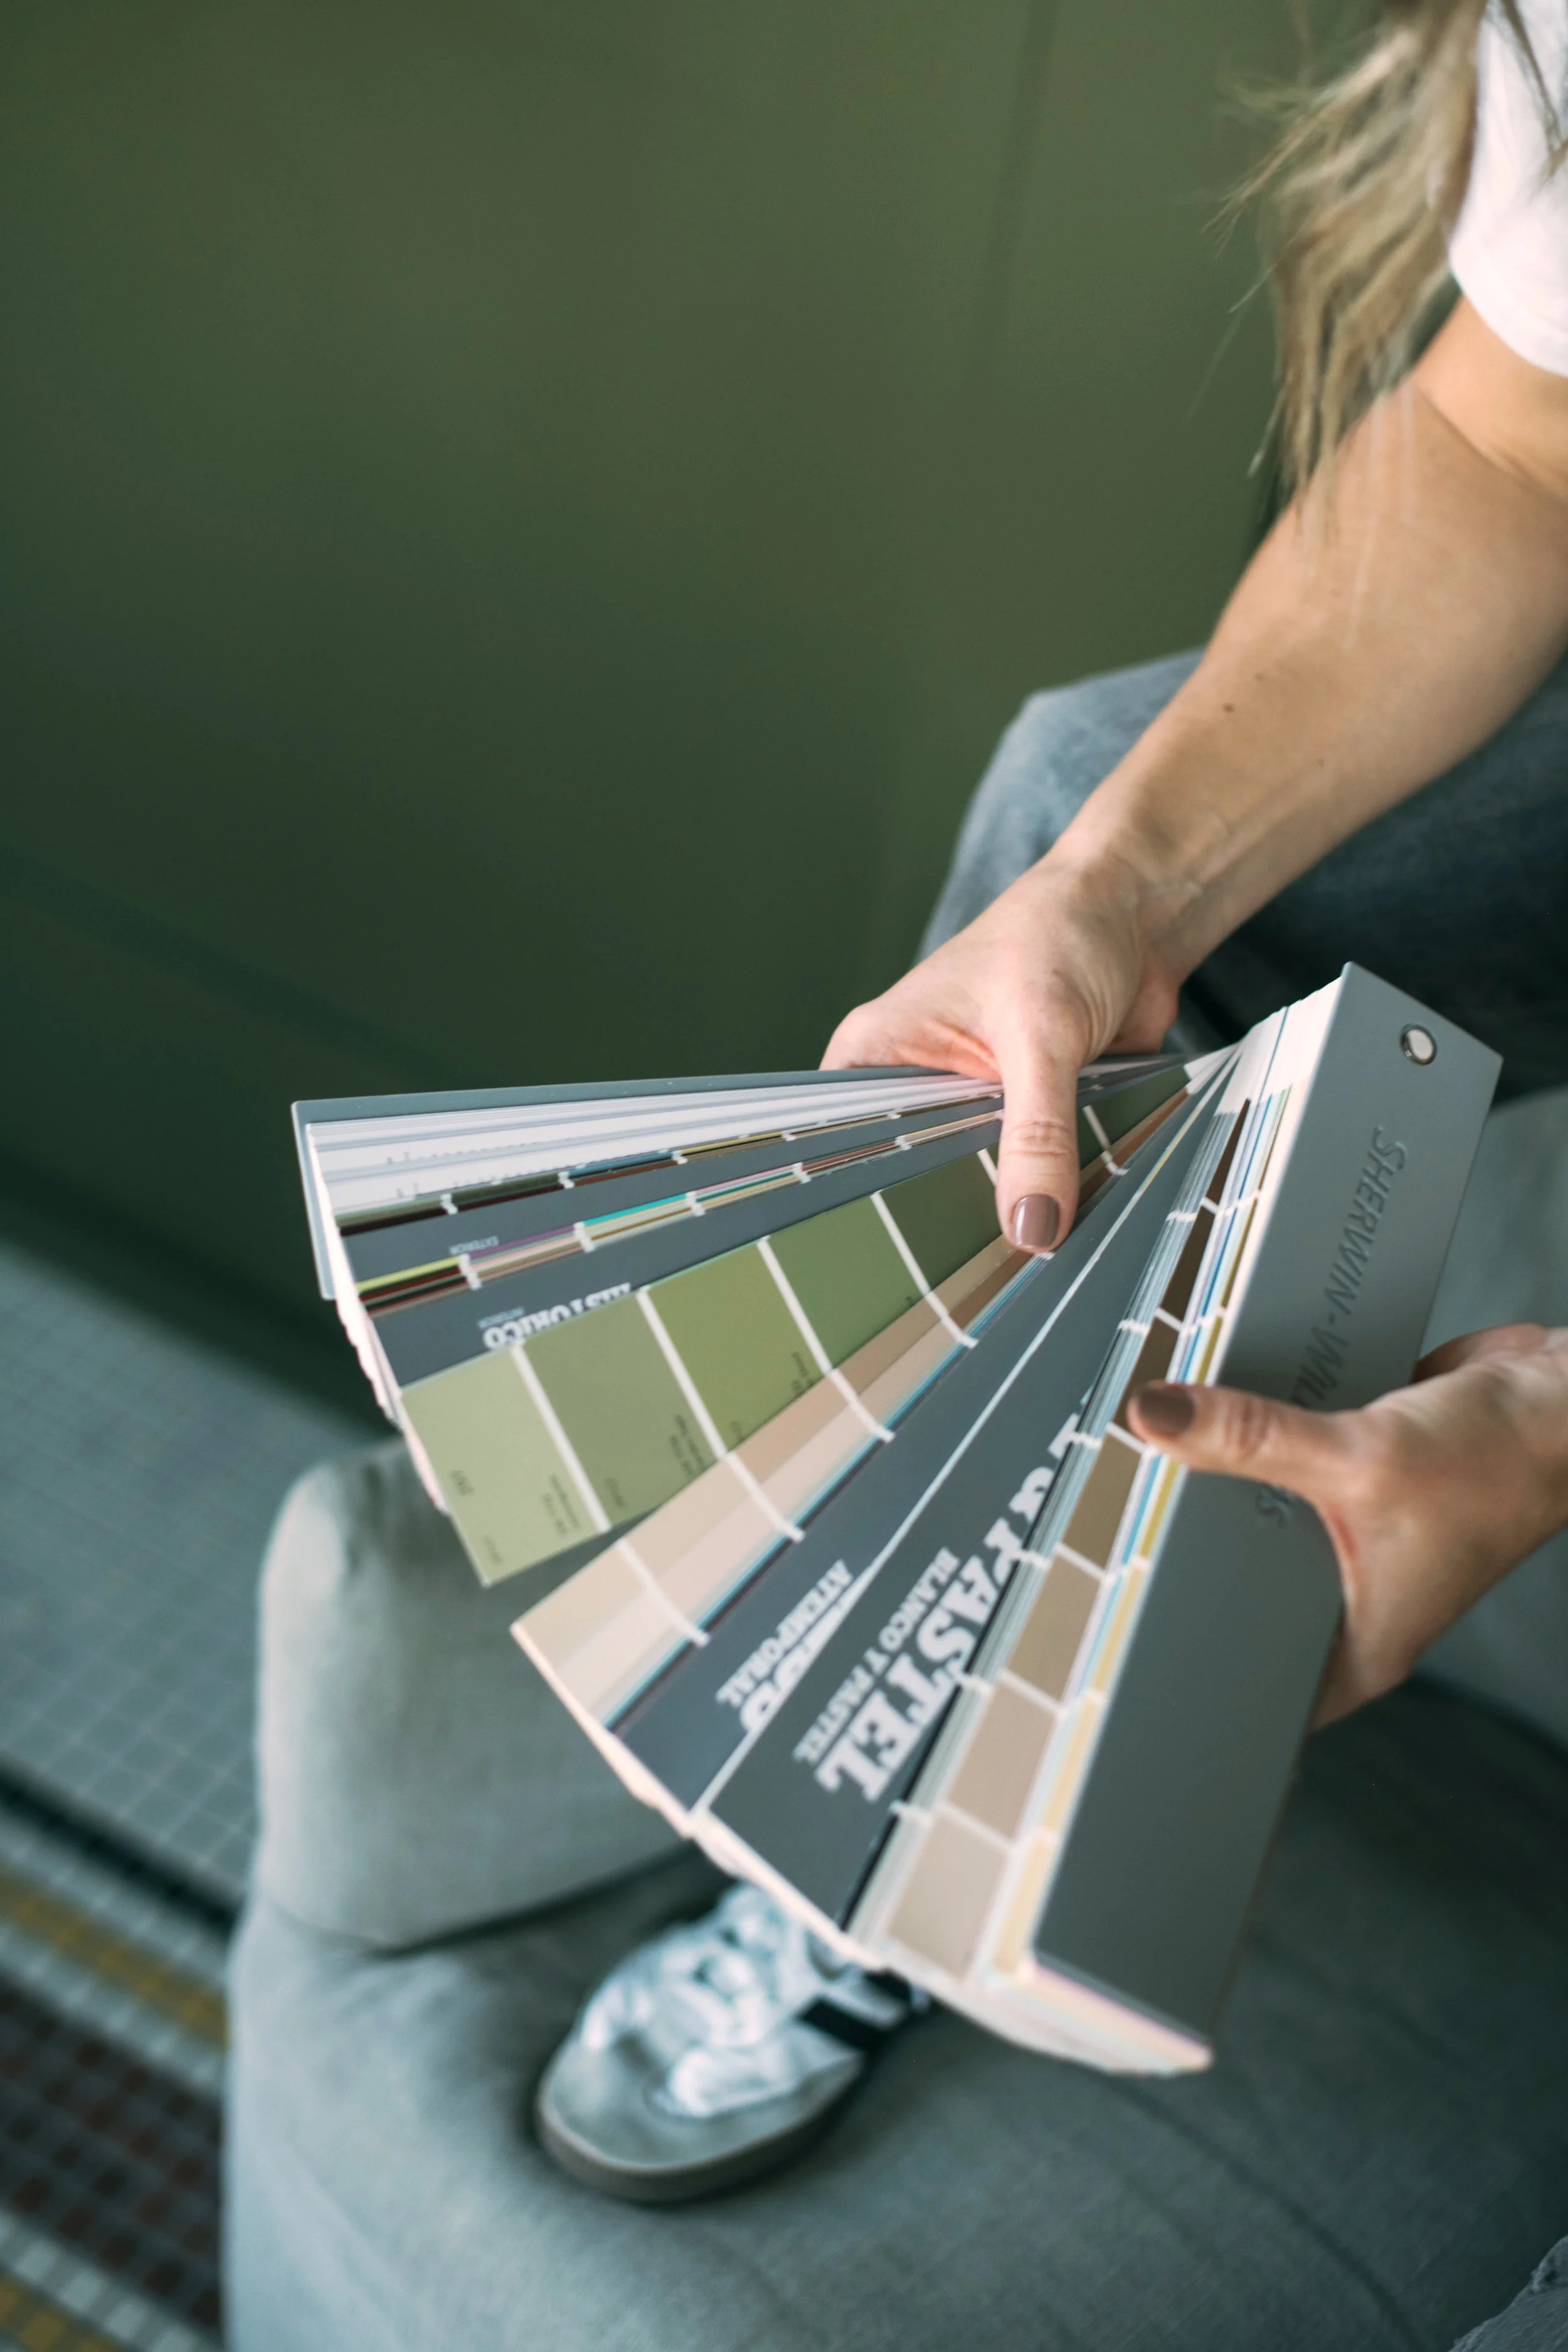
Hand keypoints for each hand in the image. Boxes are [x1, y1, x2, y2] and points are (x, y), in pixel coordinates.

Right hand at [823, 847, 1186, 1252]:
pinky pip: (1033, 1179)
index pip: (847, 1144)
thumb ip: (1036, 1132)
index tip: (893, 1266)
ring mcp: (972, 1105)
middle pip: (915, 1178)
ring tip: (1025, 1264)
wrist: (1138, 913)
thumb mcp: (1042, 1034)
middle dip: (951, 1219)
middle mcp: (916, 1085)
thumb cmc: (1061, 932)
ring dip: (1011, 1211)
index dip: (869, 1203)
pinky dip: (1054, 1196)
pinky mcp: (1026, 1119)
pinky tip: (1067, 1234)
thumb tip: (1032, 1228)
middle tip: (973, 1276)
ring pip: (979, 1183)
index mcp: (879, 1054)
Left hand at [1129, 1324, 1567, 1725]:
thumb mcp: (1362, 1455)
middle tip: (1076, 1555)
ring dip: (1200, 1497)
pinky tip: (1185, 1424)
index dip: (1179, 1690)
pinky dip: (1241, 1450)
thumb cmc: (1502, 1461)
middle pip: (1229, 1600)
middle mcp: (1345, 1605)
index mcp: (1354, 1649)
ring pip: (1246, 1528)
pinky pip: (1271, 1473)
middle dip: (1168, 1571)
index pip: (1246, 1696)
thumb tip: (1153, 1416)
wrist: (1567, 1397)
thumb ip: (1251, 1437)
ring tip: (1109, 1480)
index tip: (1097, 1678)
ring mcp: (1343, 1542)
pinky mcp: (1343, 1482)